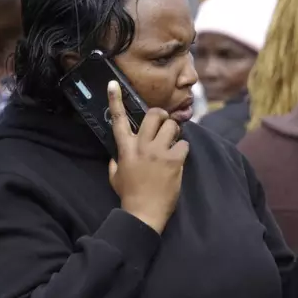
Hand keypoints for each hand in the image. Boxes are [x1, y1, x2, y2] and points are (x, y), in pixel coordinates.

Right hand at [107, 81, 188, 233]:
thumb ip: (116, 161)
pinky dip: (183, 149)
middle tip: (165, 124)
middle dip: (161, 116)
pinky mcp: (174, 160)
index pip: (118, 120)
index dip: (115, 100)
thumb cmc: (129, 196)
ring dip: (174, 132)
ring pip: (172, 126)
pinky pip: (184, 143)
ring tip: (173, 143)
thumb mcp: (115, 176)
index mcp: (125, 149)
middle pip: (154, 115)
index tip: (113, 84)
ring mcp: (158, 152)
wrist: (143, 213)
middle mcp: (141, 146)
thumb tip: (116, 154)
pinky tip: (179, 159)